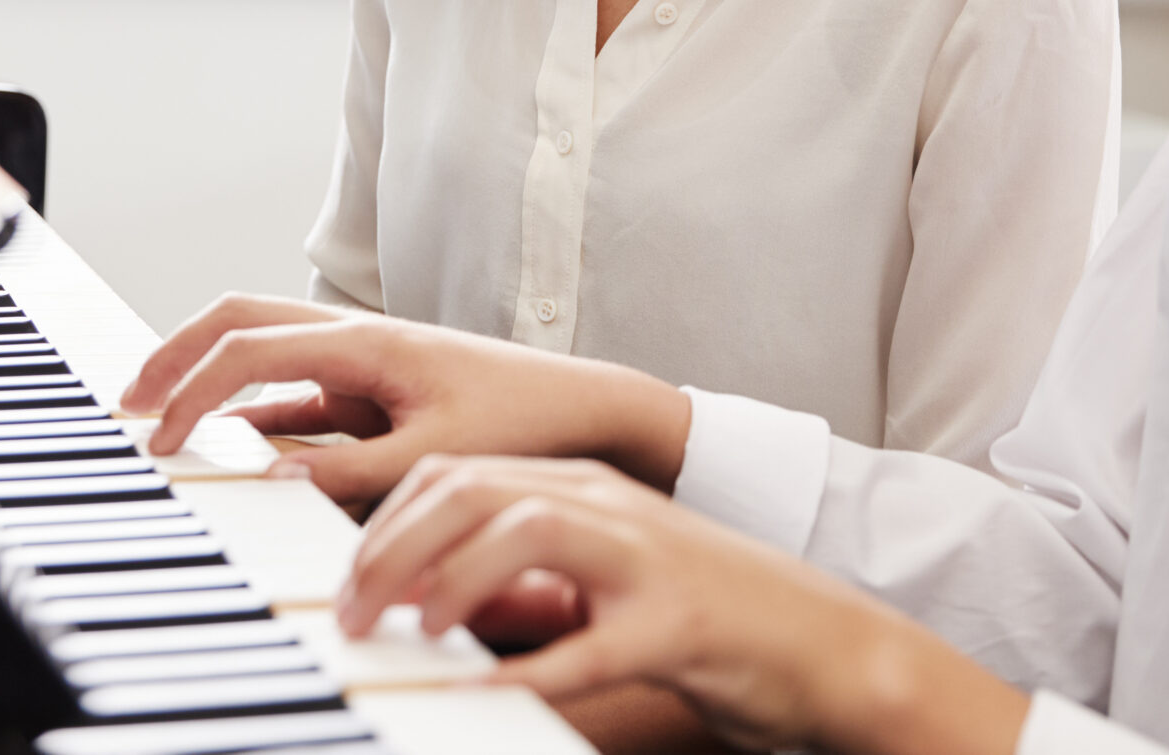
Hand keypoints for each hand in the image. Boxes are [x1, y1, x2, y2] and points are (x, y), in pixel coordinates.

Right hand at [117, 294, 691, 507]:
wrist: (591, 410)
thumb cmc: (526, 420)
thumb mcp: (438, 455)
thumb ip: (354, 472)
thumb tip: (273, 478)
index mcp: (368, 341)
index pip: (250, 347)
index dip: (191, 387)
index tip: (155, 434)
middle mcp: (358, 340)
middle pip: (242, 320)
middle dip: (177, 353)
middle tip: (129, 398)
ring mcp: (365, 364)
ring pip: (266, 350)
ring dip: (213, 378)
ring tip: (163, 418)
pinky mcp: (377, 394)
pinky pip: (300, 396)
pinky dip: (258, 414)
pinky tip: (235, 448)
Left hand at [339, 455, 1032, 754]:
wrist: (829, 646)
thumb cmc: (707, 623)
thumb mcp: (605, 585)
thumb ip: (526, 583)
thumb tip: (423, 605)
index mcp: (583, 489)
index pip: (457, 472)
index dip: (385, 518)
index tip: (339, 577)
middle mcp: (610, 507)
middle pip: (476, 486)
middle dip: (394, 542)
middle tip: (349, 611)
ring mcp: (648, 559)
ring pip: (528, 529)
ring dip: (452, 578)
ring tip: (408, 631)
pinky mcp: (682, 624)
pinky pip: (594, 642)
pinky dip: (534, 669)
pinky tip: (487, 695)